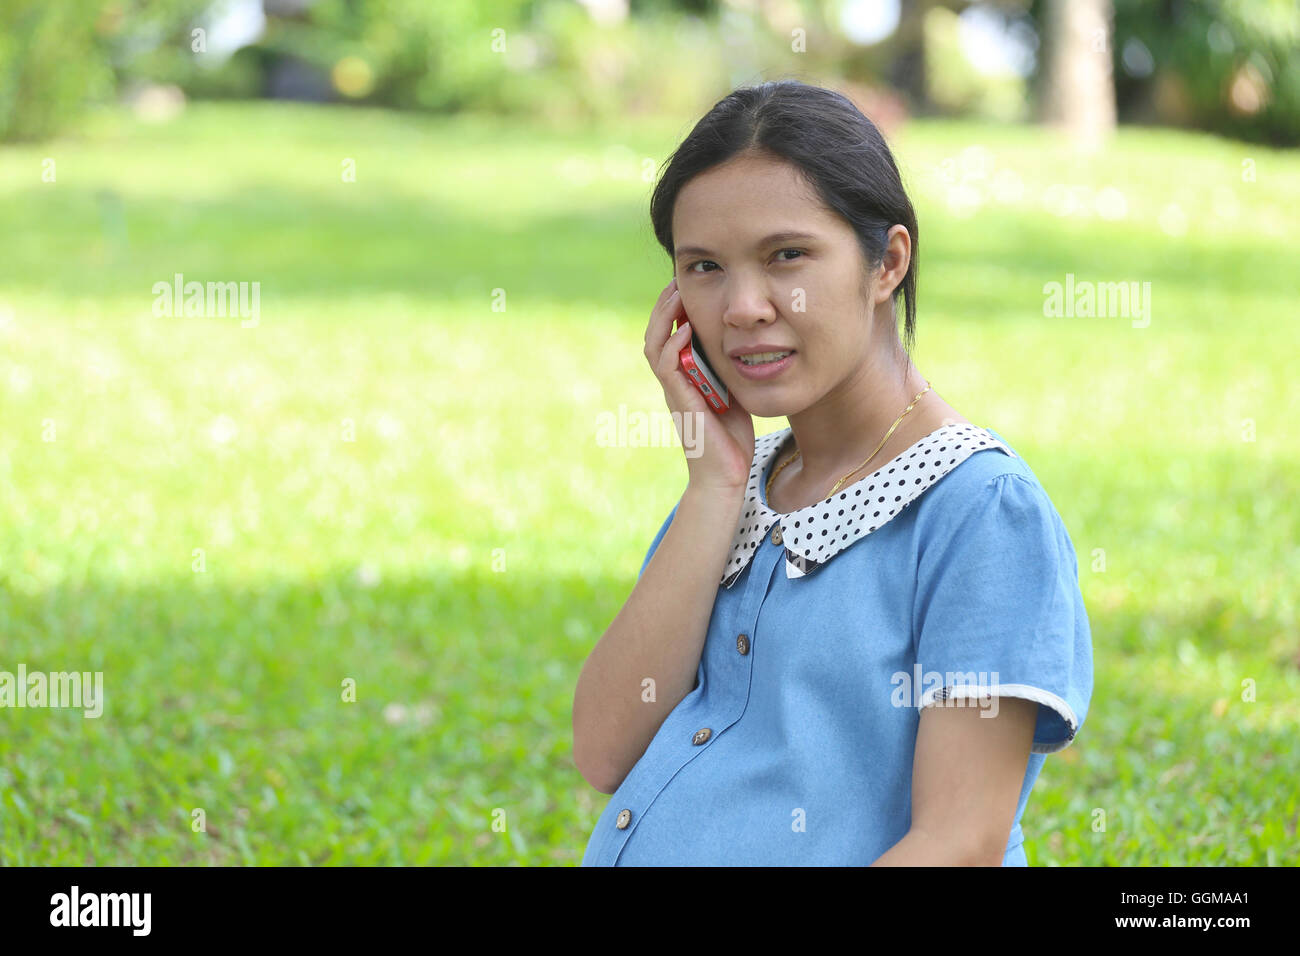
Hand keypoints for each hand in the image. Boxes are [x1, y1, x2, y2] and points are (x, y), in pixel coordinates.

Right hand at [643, 277, 754, 493]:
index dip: (673, 309)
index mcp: (684, 377)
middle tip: (677, 280)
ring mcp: (673, 392)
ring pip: (654, 345)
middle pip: (655, 334)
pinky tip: (686, 327)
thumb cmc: (731, 439)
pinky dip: (674, 344)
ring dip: (663, 317)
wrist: (723, 476)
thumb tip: (747, 342)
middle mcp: (673, 382)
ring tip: (676, 294)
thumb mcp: (733, 392)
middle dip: (664, 305)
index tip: (686, 285)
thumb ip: (730, 369)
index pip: (669, 334)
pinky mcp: (680, 402)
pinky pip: (667, 367)